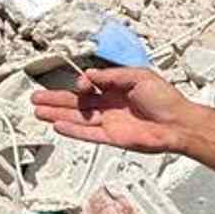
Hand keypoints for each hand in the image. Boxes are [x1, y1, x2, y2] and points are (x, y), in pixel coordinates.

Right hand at [31, 67, 200, 154]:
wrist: (178, 123)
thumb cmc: (165, 98)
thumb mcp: (138, 76)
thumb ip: (111, 76)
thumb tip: (89, 76)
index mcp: (116, 88)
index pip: (89, 85)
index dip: (80, 84)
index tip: (79, 84)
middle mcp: (110, 105)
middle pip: (76, 103)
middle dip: (55, 100)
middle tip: (36, 99)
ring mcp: (109, 122)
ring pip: (77, 118)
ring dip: (58, 115)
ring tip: (38, 112)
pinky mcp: (111, 137)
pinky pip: (87, 134)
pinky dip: (72, 130)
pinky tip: (57, 126)